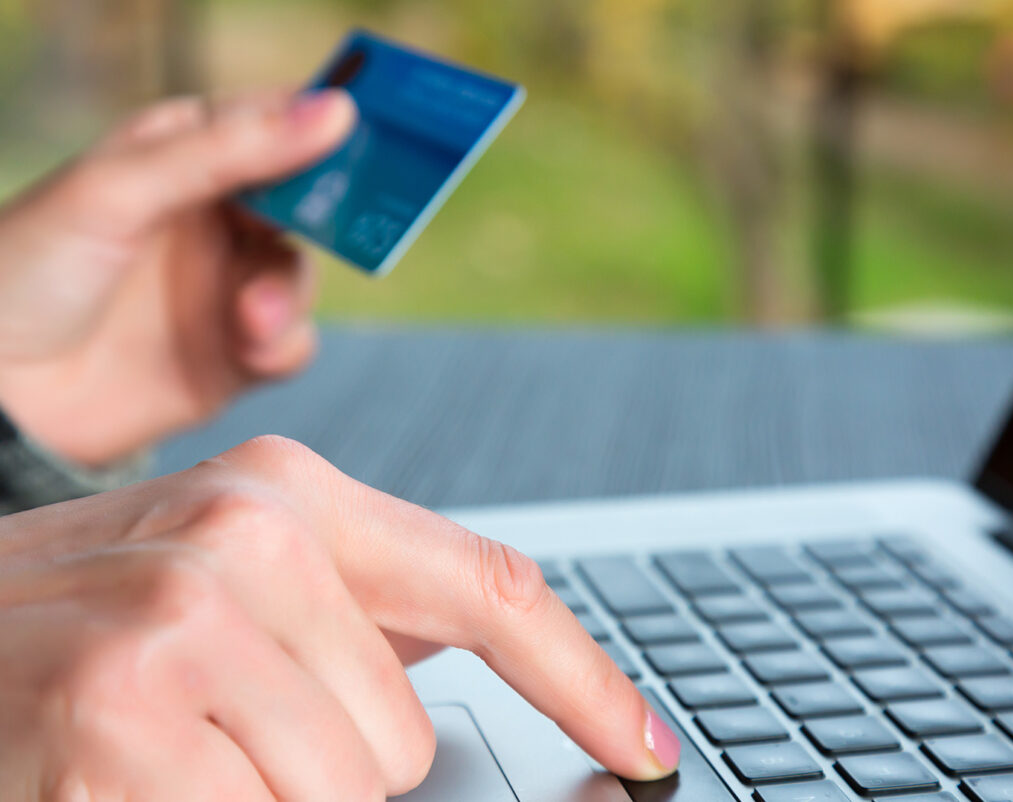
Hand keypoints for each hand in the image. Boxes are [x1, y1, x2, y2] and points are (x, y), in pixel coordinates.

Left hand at [0, 90, 355, 465]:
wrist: (0, 400)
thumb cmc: (30, 274)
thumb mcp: (122, 191)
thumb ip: (230, 153)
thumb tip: (333, 110)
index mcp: (179, 155)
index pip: (268, 121)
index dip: (318, 124)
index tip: (362, 133)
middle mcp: (211, 217)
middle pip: (305, 202)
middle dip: (324, 221)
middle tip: (342, 229)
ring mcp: (224, 286)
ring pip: (302, 275)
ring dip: (287, 295)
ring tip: (251, 321)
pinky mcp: (235, 353)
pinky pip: (293, 340)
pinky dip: (283, 344)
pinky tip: (249, 352)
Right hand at [0, 436, 679, 798]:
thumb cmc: (90, 623)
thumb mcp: (229, 581)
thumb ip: (352, 619)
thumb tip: (464, 694)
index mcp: (292, 491)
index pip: (488, 585)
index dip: (584, 677)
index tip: (644, 747)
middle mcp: (248, 532)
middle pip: (402, 738)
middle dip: (326, 770)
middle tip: (219, 734)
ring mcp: (182, 618)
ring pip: (343, 792)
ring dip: (266, 800)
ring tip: (176, 753)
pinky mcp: (121, 711)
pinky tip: (134, 777)